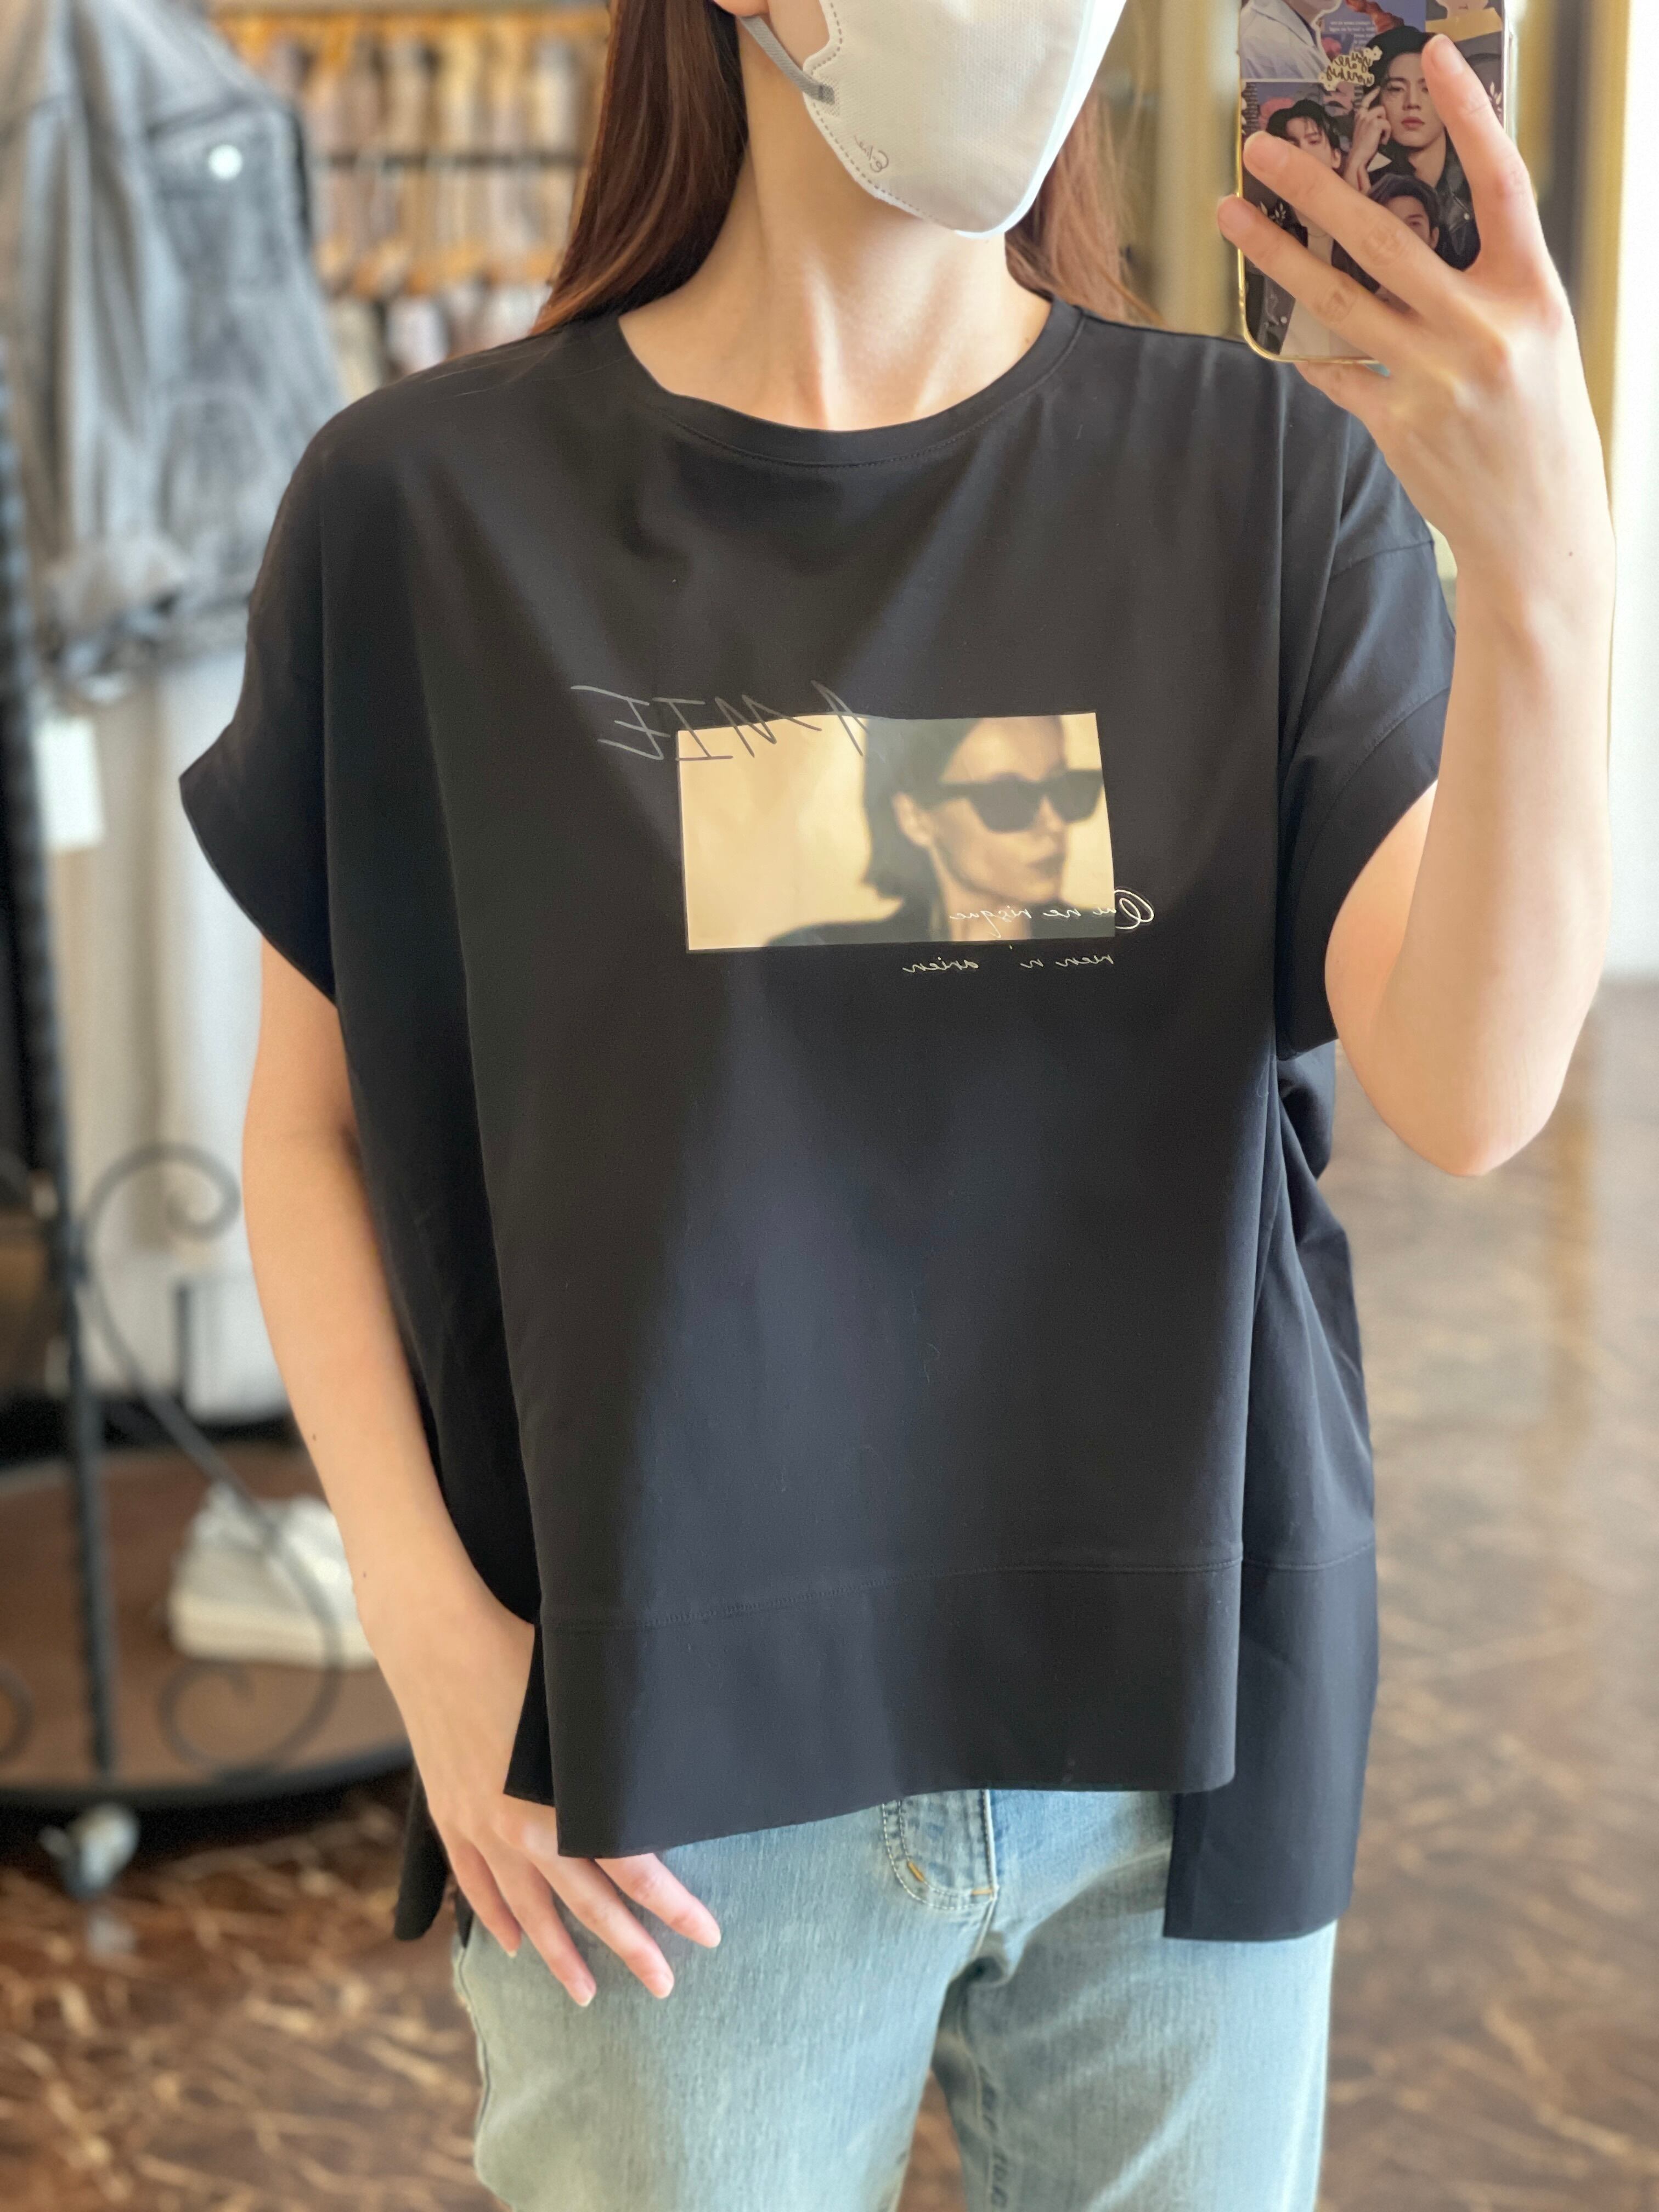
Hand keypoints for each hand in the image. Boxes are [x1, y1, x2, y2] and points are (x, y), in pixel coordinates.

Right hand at [369, 1568, 720, 2004]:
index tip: (708, 1935)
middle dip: (629, 1948)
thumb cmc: (519, 1652)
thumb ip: (618, 1751)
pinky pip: (477, 1884)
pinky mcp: (451, 1816)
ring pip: (527, 1911)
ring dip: (559, 1955)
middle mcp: (521, 1829)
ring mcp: (479, 1828)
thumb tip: (665, 1771)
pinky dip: (497, 1918)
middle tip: (664, 1987)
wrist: (435, 1640)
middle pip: (586, 1904)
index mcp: (562, 1802)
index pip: (634, 1869)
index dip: (673, 1906)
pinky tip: (513, 1944)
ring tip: (585, 1993)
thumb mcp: (582, 1701)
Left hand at [1219, 36, 1612, 597]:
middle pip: (1385, 238)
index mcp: (1530, 294)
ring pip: (1337, 300)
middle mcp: (1480, 330)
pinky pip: (1335, 372)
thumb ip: (1488, 282)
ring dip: (1277, 254)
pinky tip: (1280, 324)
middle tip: (1265, 145)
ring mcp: (1433, 379)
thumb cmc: (1541, 425)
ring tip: (1232, 215)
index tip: (1434, 60)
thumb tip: (1427, 228)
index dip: (1470, 116)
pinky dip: (1310, 348)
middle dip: (1317, 186)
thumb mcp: (1537, 336)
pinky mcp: (1395, 424)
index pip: (1501, 183)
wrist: (1539, 529)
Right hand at [1341, 89, 1390, 187]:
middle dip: (1384, 120)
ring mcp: (1368, 118)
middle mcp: (1362, 115)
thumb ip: (1368, 122)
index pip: (1365, 101)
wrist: (1358, 157)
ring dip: (1386, 127)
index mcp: (1359, 116)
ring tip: (1380, 137)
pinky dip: (1387, 134)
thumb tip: (1381, 118)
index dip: (1372, 94)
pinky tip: (1381, 141)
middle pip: (1381, 109)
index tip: (1378, 88)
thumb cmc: (1361, 148)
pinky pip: (1387, 125)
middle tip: (1380, 133)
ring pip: (1385, 115)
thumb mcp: (1363, 131)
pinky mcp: (1374, 123)